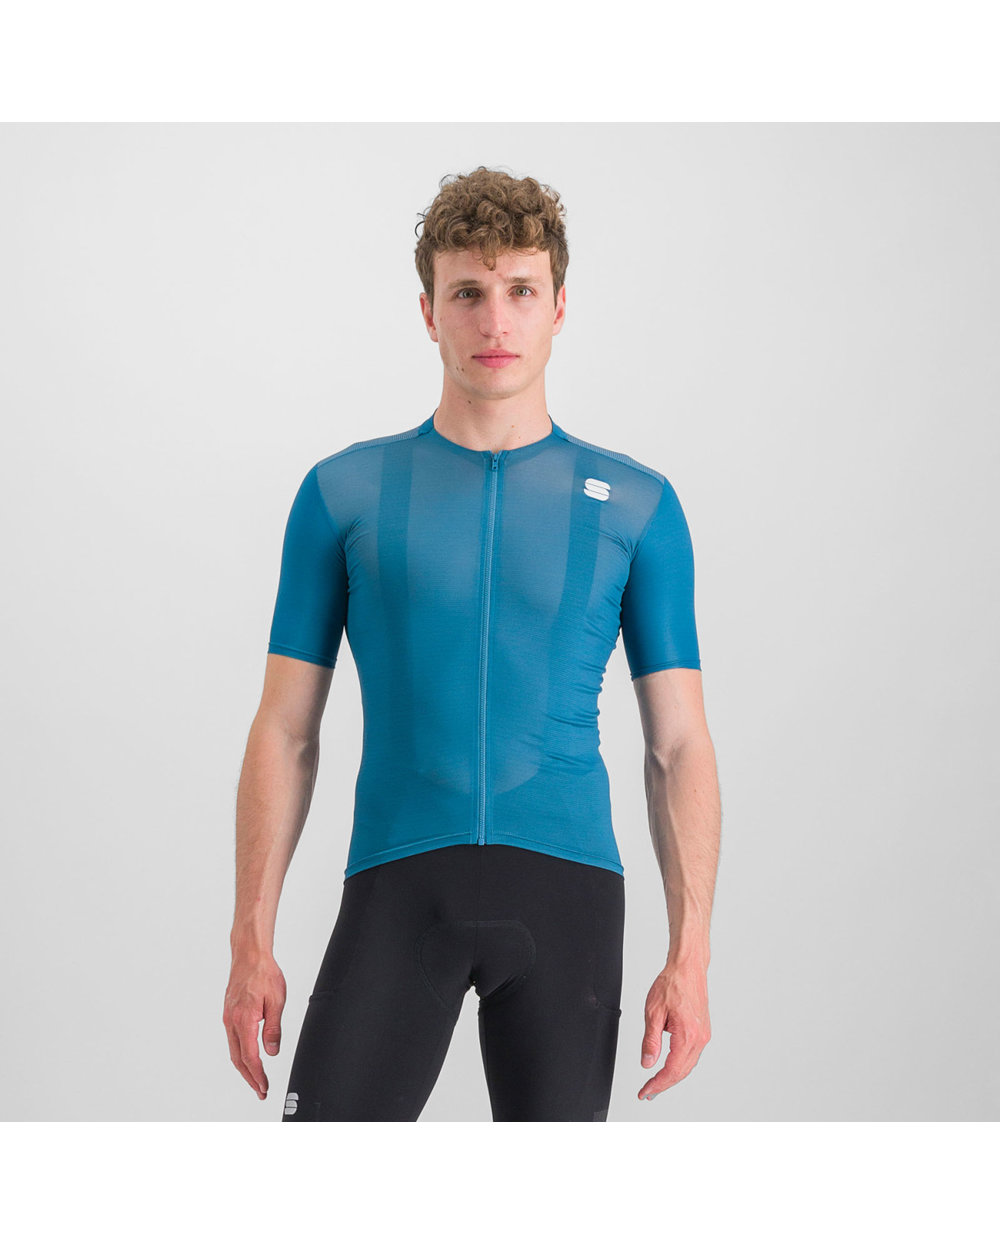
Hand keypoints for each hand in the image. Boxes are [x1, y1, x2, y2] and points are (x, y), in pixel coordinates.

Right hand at [223, 954, 286, 1100]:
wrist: (249, 956)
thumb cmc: (264, 973)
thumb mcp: (276, 1001)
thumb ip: (273, 1028)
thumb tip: (271, 1051)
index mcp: (244, 1020)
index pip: (250, 1056)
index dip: (257, 1075)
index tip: (264, 1087)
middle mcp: (231, 1021)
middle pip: (238, 1059)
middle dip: (249, 1078)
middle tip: (260, 1091)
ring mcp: (228, 1018)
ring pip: (234, 1050)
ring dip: (244, 1068)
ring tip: (255, 1079)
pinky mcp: (228, 1014)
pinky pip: (232, 1040)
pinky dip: (240, 1054)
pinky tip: (247, 1057)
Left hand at [638, 961, 710, 1100]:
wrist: (687, 968)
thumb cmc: (672, 983)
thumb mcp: (653, 1012)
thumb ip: (650, 1041)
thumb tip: (647, 1063)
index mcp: (688, 1035)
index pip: (671, 1070)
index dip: (657, 1084)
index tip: (645, 1092)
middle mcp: (700, 1038)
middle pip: (681, 1072)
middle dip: (664, 1084)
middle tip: (647, 1092)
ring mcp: (703, 1035)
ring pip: (688, 1065)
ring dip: (672, 1076)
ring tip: (656, 1083)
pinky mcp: (703, 1031)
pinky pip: (691, 1055)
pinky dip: (679, 1064)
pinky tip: (669, 1066)